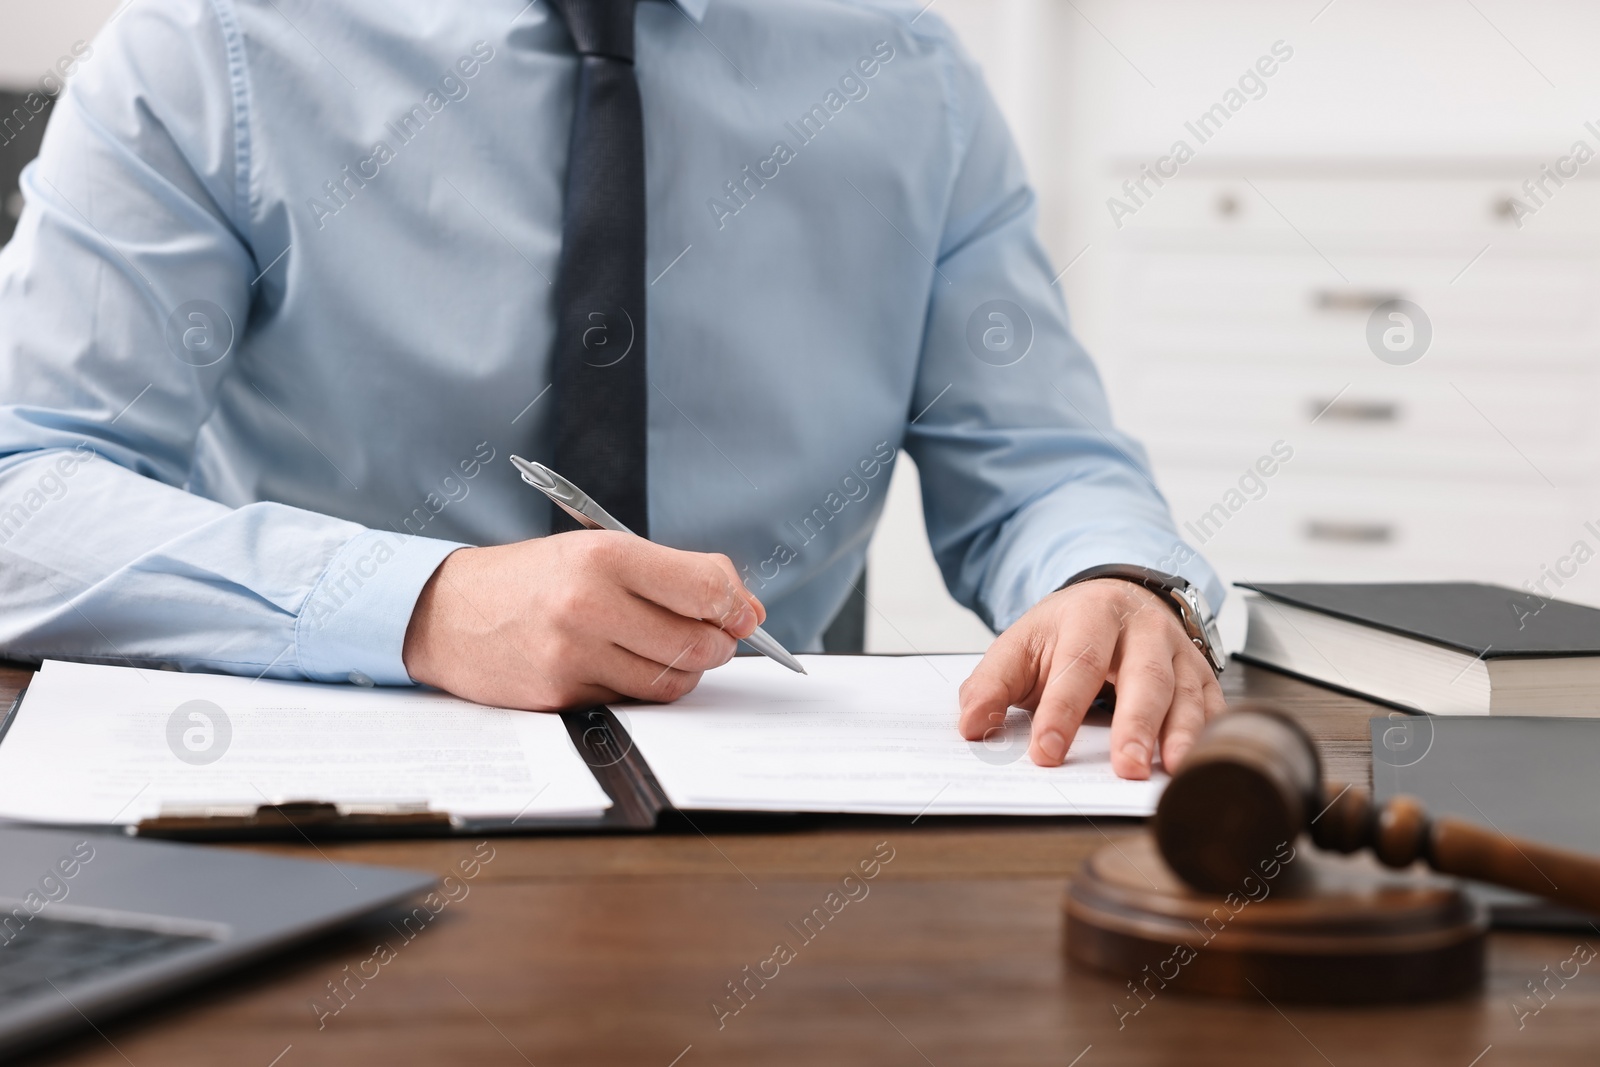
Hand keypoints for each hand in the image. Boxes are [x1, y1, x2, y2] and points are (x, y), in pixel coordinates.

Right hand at [402, 531, 765, 709]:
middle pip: (698, 643)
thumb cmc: (535, 579)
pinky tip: (622, 665)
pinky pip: (633, 702)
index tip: (740, 612)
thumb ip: (674, 576)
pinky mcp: (561, 695)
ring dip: (685, 672)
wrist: (447, 612)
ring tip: (665, 650)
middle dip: (718, 644)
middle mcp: (588, 604)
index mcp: (605, 556)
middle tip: (712, 636)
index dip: (735, 605)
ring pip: (672, 682)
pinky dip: (642, 689)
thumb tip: (748, 610)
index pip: (706, 588)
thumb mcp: (599, 552)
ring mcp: (573, 655)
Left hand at [956, 578, 1225, 778]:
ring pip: (1188, 693)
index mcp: (1092, 615)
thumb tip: (971, 726)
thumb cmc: (1066, 633)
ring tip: (1170, 772)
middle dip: (1137, 724)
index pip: (1078, 665)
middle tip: (1126, 768)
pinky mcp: (1203, 675)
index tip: (1045, 753)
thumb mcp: (1021, 646)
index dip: (1061, 711)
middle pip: (1146, 676)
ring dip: (1182, 735)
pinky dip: (1212, 735)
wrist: (1116, 601)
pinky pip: (1215, 706)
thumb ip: (991, 684)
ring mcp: (1179, 651)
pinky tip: (1202, 764)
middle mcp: (1144, 629)